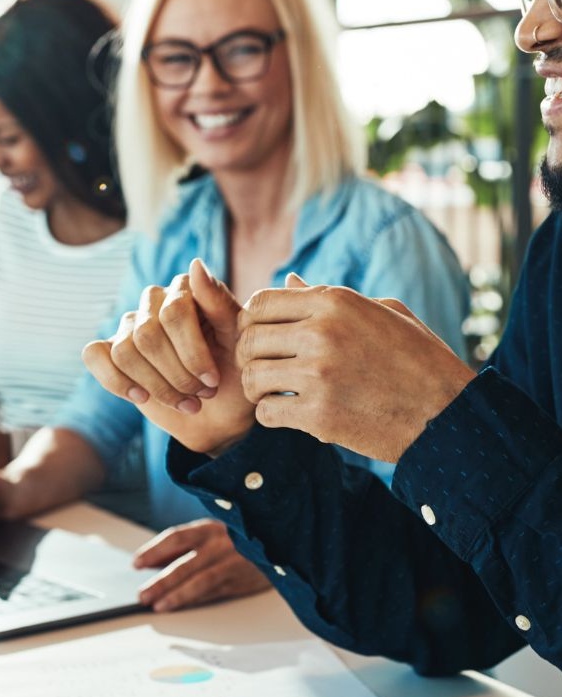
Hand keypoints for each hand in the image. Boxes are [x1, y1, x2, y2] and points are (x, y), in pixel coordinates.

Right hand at [83, 258, 254, 454]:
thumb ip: (219, 303)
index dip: (192, 352)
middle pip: (147, 335)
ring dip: (157, 386)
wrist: (220, 412)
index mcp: (186, 289)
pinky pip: (95, 356)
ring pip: (125, 352)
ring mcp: (129, 324)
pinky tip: (142, 396)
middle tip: (201, 395)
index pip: (174, 312)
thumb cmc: (233, 372)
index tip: (212, 381)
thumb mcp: (238, 342)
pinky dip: (117, 382)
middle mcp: (154, 300)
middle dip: (177, 374)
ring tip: (185, 402)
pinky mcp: (110, 351)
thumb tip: (195, 264)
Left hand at [133, 518, 269, 611]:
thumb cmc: (238, 538)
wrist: (280, 542)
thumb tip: (150, 562)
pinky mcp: (241, 581)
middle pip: (185, 564)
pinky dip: (195, 601)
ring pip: (199, 582)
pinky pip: (214, 593)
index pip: (176, 537)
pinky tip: (180, 606)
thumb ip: (182, 546)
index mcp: (210, 527)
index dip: (154, 550)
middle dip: (161, 581)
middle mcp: (221, 544)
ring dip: (177, 596)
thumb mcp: (211, 534)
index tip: (137, 563)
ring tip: (158, 605)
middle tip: (142, 594)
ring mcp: (232, 563)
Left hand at [237, 276, 474, 462]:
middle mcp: (321, 332)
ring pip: (252, 377)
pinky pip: (266, 413)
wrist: (446, 414)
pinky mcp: (319, 414)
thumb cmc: (418, 358)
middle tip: (264, 369)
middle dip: (250, 356)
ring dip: (257, 388)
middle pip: (250, 340)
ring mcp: (318, 374)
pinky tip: (288, 413)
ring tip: (274, 393)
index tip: (261, 338)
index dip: (252, 321)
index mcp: (334, 301)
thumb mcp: (383, 312)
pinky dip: (271, 415)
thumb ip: (329, 297)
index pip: (261, 302)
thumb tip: (290, 281)